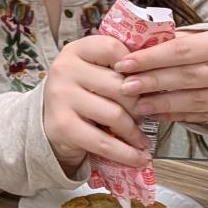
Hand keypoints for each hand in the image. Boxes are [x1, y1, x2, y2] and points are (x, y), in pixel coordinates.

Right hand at [41, 34, 151, 176]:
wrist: (50, 124)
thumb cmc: (81, 95)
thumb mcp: (93, 72)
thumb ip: (117, 68)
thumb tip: (158, 77)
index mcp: (76, 50)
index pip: (113, 49)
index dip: (135, 65)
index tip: (145, 82)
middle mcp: (64, 68)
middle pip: (119, 85)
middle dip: (139, 104)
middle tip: (146, 116)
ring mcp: (61, 96)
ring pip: (115, 114)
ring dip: (135, 132)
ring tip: (142, 141)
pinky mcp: (63, 126)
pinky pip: (104, 142)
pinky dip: (126, 153)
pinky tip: (139, 158)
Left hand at [117, 28, 207, 132]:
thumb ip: (185, 38)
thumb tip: (143, 42)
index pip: (183, 50)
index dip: (151, 58)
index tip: (126, 62)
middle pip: (186, 78)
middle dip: (152, 82)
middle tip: (124, 85)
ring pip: (194, 102)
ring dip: (161, 103)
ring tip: (137, 103)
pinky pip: (204, 117)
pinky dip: (178, 115)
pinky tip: (159, 113)